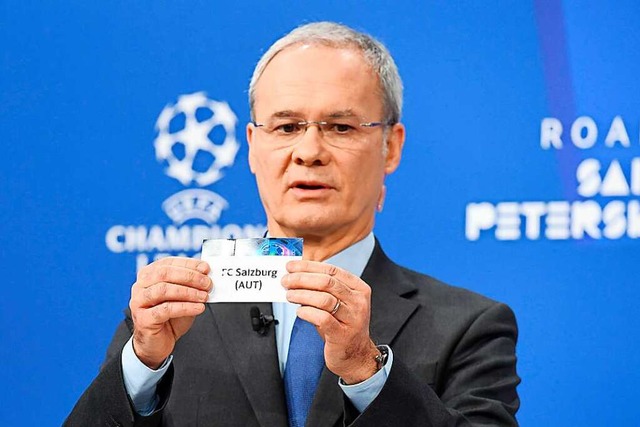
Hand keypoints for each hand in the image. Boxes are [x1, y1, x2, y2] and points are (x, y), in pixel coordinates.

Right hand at [129, 257, 211, 368]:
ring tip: (204, 296)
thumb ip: (191, 285)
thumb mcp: (183, 297)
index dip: (189, 264)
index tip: (206, 268)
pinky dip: (185, 307)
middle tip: (207, 283)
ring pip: (163, 290)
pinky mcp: (143, 319)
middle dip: (190, 277)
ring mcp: (139, 302)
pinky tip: (198, 308)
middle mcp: (140, 286)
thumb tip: (207, 275)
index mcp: (149, 275)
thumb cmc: (169, 318)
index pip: (169, 263)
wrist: (157, 343)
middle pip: (164, 274)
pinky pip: (166, 309)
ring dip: (188, 292)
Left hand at [282, 260, 379, 383]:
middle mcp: (358, 301)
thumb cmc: (343, 327)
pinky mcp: (342, 334)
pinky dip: (307, 312)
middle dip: (302, 279)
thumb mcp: (339, 304)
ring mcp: (352, 318)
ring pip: (324, 299)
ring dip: (302, 295)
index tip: (291, 267)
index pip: (332, 270)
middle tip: (286, 281)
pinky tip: (299, 312)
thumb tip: (297, 275)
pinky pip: (322, 318)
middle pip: (326, 282)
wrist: (356, 355)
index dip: (308, 266)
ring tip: (289, 295)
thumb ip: (323, 289)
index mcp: (358, 288)